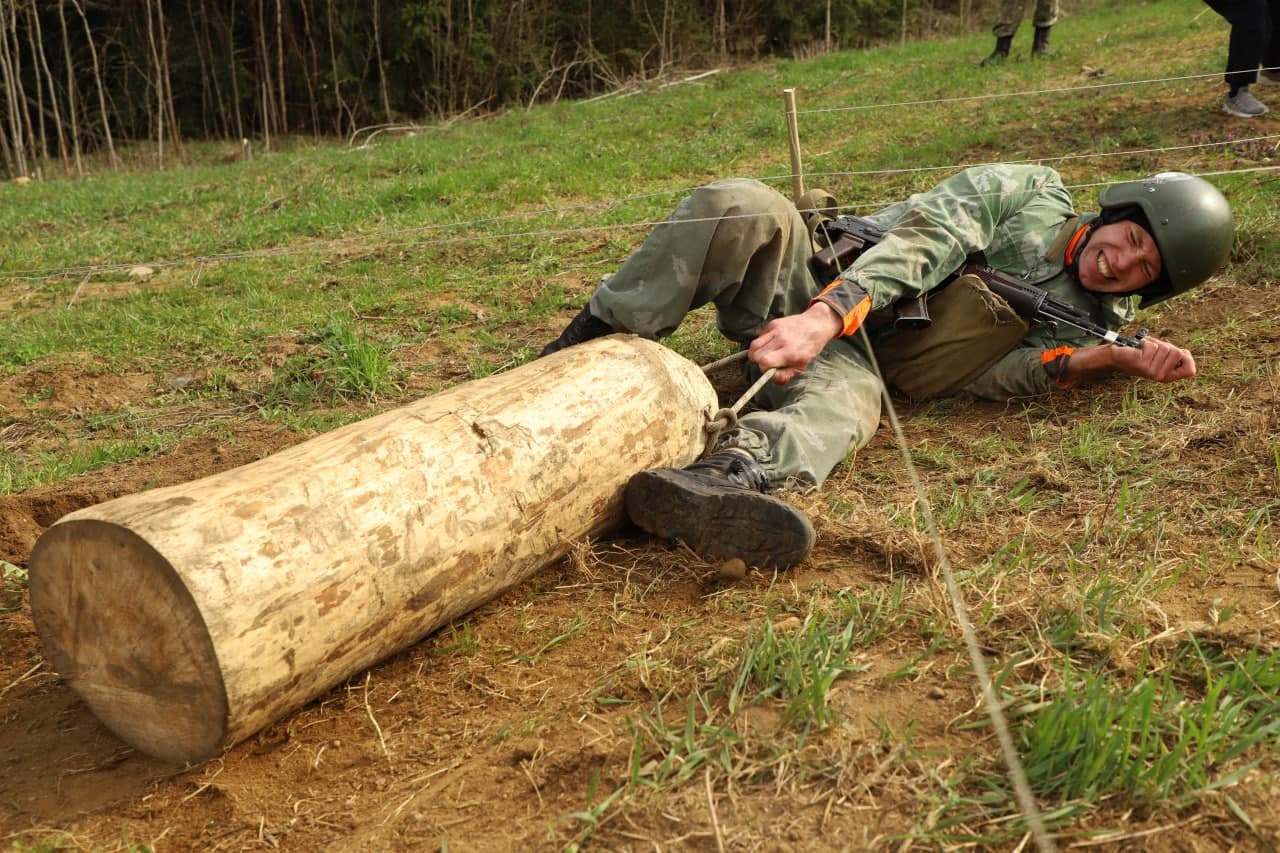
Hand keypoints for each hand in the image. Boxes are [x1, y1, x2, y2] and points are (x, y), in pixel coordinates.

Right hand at [748, 303, 842, 383]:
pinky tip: (771, 344)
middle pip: (755, 354)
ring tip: (766, 354)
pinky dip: (762, 344)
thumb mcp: (802, 366)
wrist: (816, 325)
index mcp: (790, 352)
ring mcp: (775, 330)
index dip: (763, 369)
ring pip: (753, 345)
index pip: (765, 362)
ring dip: (757, 353)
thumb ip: (785, 375)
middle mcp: (781, 340)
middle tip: (768, 362)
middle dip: (759, 362)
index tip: (769, 369)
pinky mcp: (772, 324)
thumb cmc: (810, 347)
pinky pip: (759, 337)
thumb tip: (770, 377)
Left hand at [1066, 335, 1196, 383]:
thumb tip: (1185, 354)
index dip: (1189, 359)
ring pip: (1165, 348)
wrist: (1117, 356)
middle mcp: (1161, 376)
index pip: (1190, 371)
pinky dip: (1146, 342)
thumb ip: (1174, 356)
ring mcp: (1152, 372)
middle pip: (1178, 353)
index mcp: (1167, 376)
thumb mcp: (1160, 356)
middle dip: (1167, 346)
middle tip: (1154, 350)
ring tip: (1145, 349)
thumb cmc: (1140, 353)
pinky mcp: (1143, 364)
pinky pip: (1153, 346)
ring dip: (1155, 343)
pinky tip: (1139, 348)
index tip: (1180, 353)